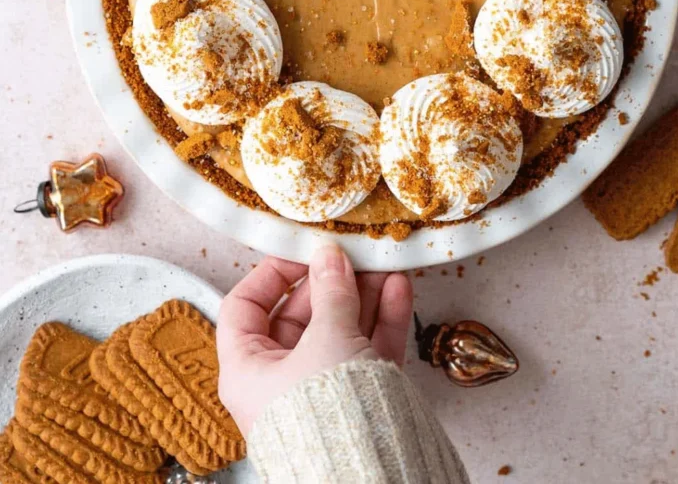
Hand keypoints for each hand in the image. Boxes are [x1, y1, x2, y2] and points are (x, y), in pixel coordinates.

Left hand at [217, 244, 412, 434]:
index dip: (271, 274)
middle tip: (354, 253)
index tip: (302, 251)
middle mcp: (282, 379)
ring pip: (341, 327)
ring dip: (364, 293)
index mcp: (250, 369)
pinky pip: (368, 349)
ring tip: (384, 263)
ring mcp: (323, 388)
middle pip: (301, 314)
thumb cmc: (328, 413)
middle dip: (331, 280)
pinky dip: (383, 318)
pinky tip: (398, 288)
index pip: (245, 308)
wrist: (373, 474)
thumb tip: (328, 256)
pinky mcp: (360, 397)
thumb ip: (331, 292)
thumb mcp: (326, 339)